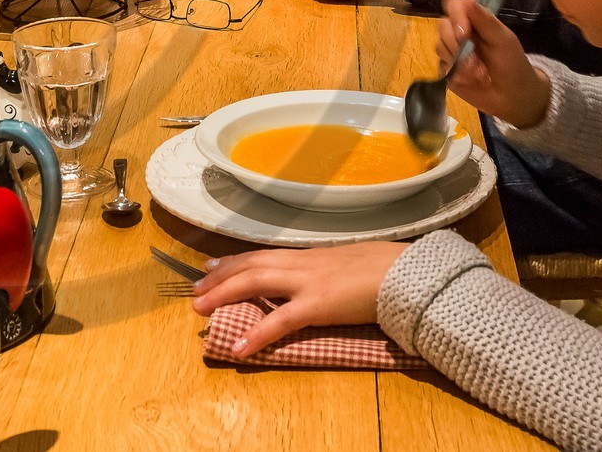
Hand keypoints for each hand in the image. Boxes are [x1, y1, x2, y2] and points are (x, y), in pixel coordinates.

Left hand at [191, 242, 407, 356]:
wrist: (406, 272)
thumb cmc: (383, 269)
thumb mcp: (346, 264)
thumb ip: (325, 271)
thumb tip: (315, 279)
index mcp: (309, 257)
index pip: (262, 254)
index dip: (233, 261)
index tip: (211, 266)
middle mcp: (302, 264)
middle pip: (251, 265)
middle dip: (219, 278)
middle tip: (195, 290)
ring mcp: (308, 283)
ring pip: (256, 282)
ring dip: (224, 295)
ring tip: (201, 309)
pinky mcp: (318, 305)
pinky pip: (281, 321)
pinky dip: (257, 333)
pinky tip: (240, 347)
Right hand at [438, 0, 552, 127]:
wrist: (514, 97)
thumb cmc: (512, 64)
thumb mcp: (503, 40)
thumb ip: (485, 20)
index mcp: (474, 20)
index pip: (453, 5)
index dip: (455, 15)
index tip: (465, 31)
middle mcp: (459, 33)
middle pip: (442, 24)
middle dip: (455, 40)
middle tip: (473, 55)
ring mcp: (451, 52)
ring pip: (439, 45)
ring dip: (457, 59)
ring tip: (476, 70)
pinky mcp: (446, 70)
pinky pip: (440, 65)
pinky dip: (454, 72)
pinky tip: (468, 79)